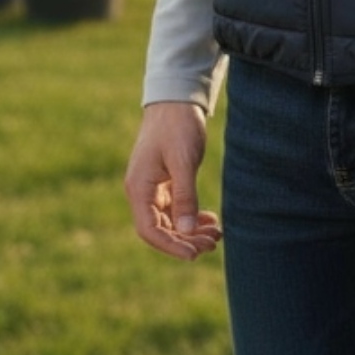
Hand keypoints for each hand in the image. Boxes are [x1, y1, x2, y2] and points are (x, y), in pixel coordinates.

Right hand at [124, 101, 223, 260]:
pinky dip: (192, 218)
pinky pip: (176, 210)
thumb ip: (184, 196)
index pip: (149, 230)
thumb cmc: (177, 126)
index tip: (194, 254)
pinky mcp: (166, 183)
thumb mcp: (183, 161)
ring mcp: (153, 189)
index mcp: (138, 188)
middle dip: (185, 241)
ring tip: (215, 235)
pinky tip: (210, 220)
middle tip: (212, 244)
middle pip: (160, 230)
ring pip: (170, 222)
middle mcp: (142, 192)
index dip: (170, 246)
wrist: (177, 100)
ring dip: (191, 232)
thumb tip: (185, 232)